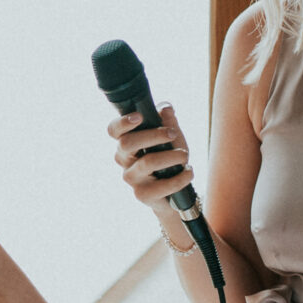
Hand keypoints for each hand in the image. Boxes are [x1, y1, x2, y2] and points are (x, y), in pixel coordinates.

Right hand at [106, 104, 195, 219]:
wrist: (173, 192)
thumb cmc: (168, 159)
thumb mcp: (172, 137)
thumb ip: (168, 121)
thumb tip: (166, 108)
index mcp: (126, 142)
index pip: (114, 130)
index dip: (122, 122)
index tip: (139, 117)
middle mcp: (123, 160)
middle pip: (127, 143)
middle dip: (153, 135)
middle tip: (172, 134)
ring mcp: (131, 178)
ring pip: (147, 162)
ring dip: (171, 156)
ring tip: (185, 155)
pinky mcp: (142, 195)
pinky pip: (162, 185)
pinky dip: (180, 177)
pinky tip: (188, 171)